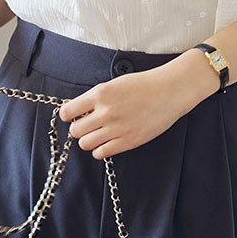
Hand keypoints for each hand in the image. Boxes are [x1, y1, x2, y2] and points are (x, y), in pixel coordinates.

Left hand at [58, 64, 193, 159]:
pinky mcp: (128, 142)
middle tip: (88, 124)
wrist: (169, 91)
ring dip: (89, 139)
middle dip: (79, 128)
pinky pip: (101, 153)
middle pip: (75, 131)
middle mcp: (106, 112)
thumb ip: (94, 97)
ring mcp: (117, 128)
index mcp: (100, 94)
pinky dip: (100, 149)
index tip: (72, 115)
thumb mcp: (114, 84)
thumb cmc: (143, 84)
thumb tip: (73, 108)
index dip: (68, 115)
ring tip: (99, 132)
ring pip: (86, 144)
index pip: (67, 112)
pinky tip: (108, 140)